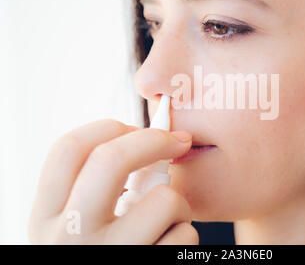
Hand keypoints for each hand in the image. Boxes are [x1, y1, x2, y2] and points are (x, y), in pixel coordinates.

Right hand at [28, 119, 198, 243]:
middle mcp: (69, 238)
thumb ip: (93, 189)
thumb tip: (143, 140)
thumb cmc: (99, 251)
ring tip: (168, 221)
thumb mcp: (76, 227)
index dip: (106, 126)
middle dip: (155, 139)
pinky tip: (168, 248)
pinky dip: (185, 235)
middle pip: (111, 160)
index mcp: (46, 218)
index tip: (132, 125)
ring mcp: (111, 256)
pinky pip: (184, 235)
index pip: (66, 150)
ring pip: (164, 199)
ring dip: (179, 203)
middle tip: (177, 140)